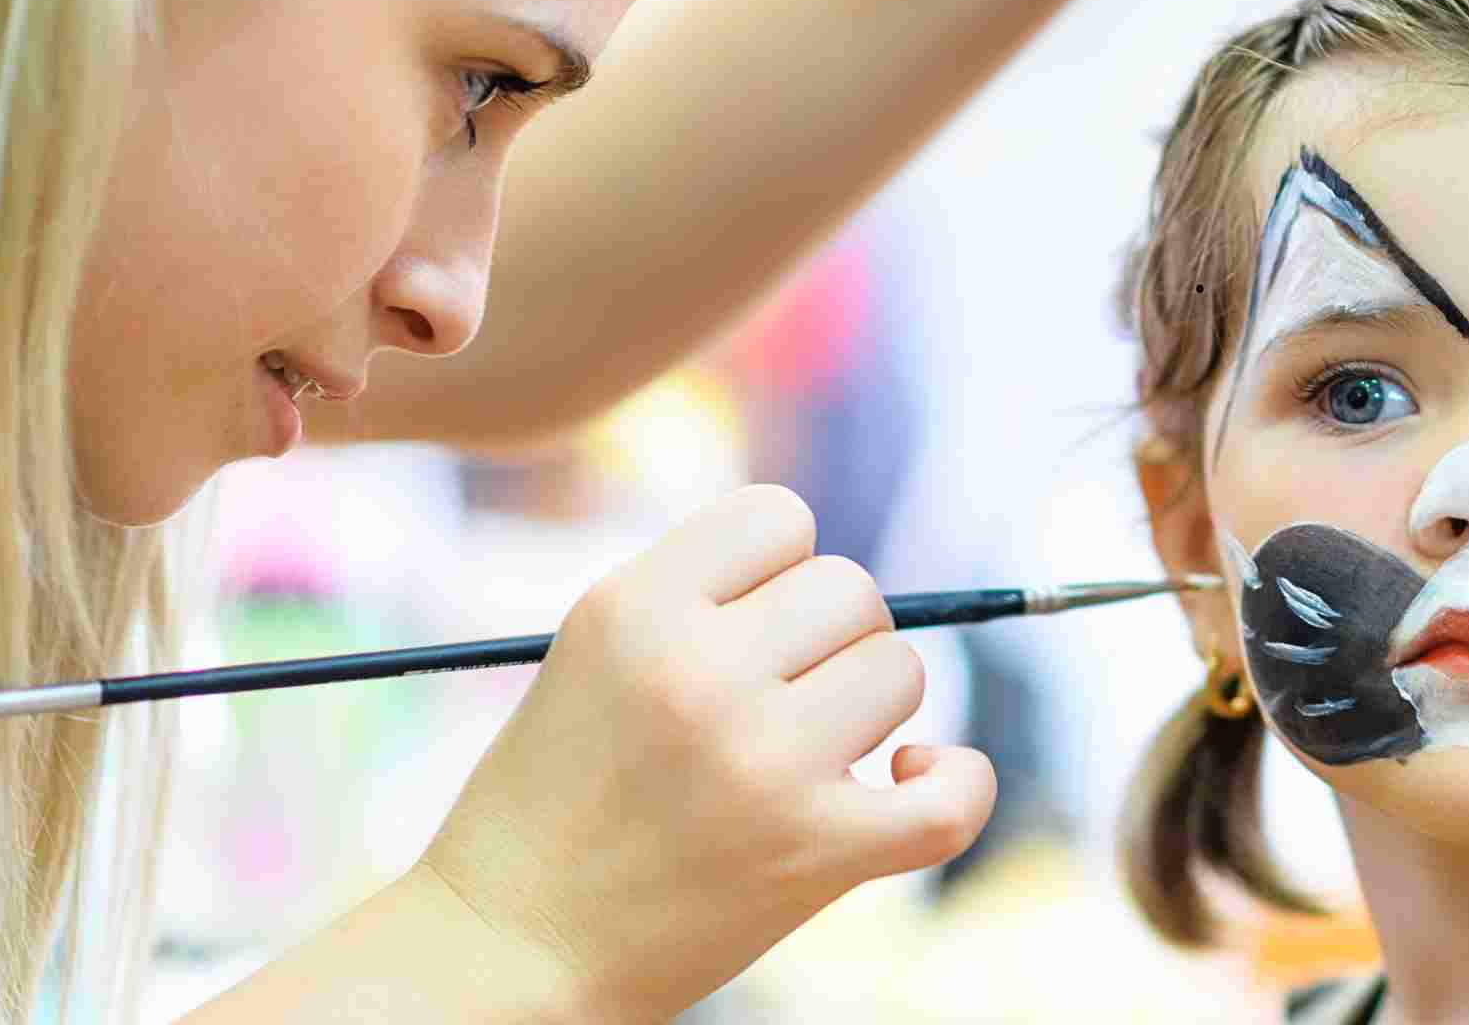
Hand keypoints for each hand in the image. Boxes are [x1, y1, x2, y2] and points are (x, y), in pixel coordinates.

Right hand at [412, 485, 995, 1016]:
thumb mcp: (591, 654)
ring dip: (869, 708)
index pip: (779, 518)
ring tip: (804, 753)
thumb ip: (697, 596)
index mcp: (636, 608)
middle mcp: (701, 672)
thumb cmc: (551, 801)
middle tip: (775, 699)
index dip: (778, 570)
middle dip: (827, 640)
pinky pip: (953, 796)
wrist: (511, 949)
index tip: (749, 624)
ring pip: (900, 670)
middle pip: (851, 590)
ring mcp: (764, 763)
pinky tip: (912, 779)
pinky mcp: (815, 852)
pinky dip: (957, 782)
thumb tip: (824, 574)